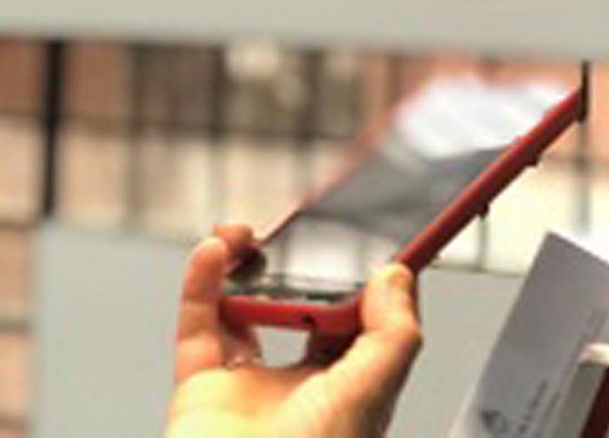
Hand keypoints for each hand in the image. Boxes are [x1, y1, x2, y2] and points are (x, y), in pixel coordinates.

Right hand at [165, 230, 421, 437]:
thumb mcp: (372, 394)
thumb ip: (394, 332)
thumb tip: (395, 275)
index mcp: (352, 390)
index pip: (366, 321)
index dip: (368, 278)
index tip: (372, 233)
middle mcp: (302, 387)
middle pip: (305, 308)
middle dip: (303, 265)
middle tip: (304, 227)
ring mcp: (250, 389)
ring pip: (247, 309)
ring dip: (246, 265)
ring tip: (251, 232)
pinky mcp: (200, 392)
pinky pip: (199, 326)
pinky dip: (203, 284)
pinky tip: (215, 250)